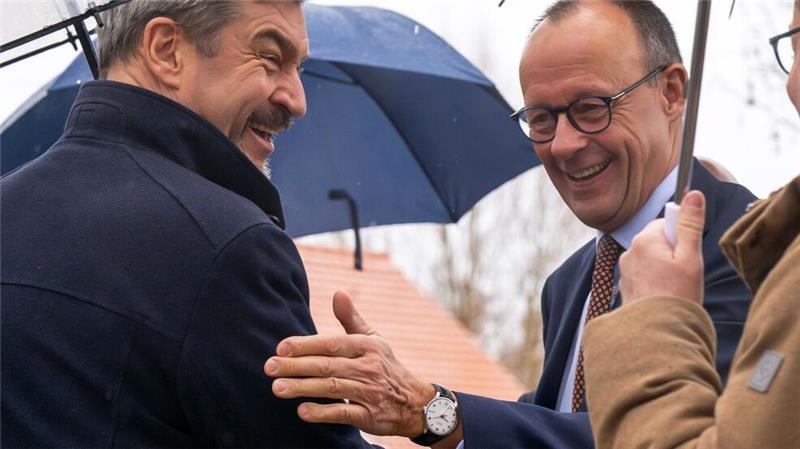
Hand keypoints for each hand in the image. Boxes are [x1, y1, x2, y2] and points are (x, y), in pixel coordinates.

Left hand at [264, 291, 435, 437]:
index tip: (281, 347)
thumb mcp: (374, 340)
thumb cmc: (385, 366)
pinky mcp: (369, 416)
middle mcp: (369, 367)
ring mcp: (370, 392)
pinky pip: (344, 413)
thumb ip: (351, 319)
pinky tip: (302, 411)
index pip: (332, 343)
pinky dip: (323, 413)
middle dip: (296, 366)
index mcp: (368, 346)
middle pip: (327, 366)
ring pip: (332, 388)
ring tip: (278, 388)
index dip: (306, 345)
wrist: (414, 403)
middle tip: (269, 367)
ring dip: (303, 388)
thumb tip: (338, 292)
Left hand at [619, 190, 705, 304]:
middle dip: (673, 254)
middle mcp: (629, 251)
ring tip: (674, 289)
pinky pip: (644, 277)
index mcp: (644, 239)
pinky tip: (663, 298)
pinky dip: (654, 284)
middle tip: (684, 275)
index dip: (681, 238)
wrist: (656, 331)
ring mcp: (625, 271)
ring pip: (651, 260)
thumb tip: (693, 194)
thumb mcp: (690, 256)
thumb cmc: (677, 294)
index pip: (666, 224)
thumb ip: (690, 224)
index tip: (687, 256)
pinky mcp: (625, 287)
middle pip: (658, 242)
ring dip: (664, 270)